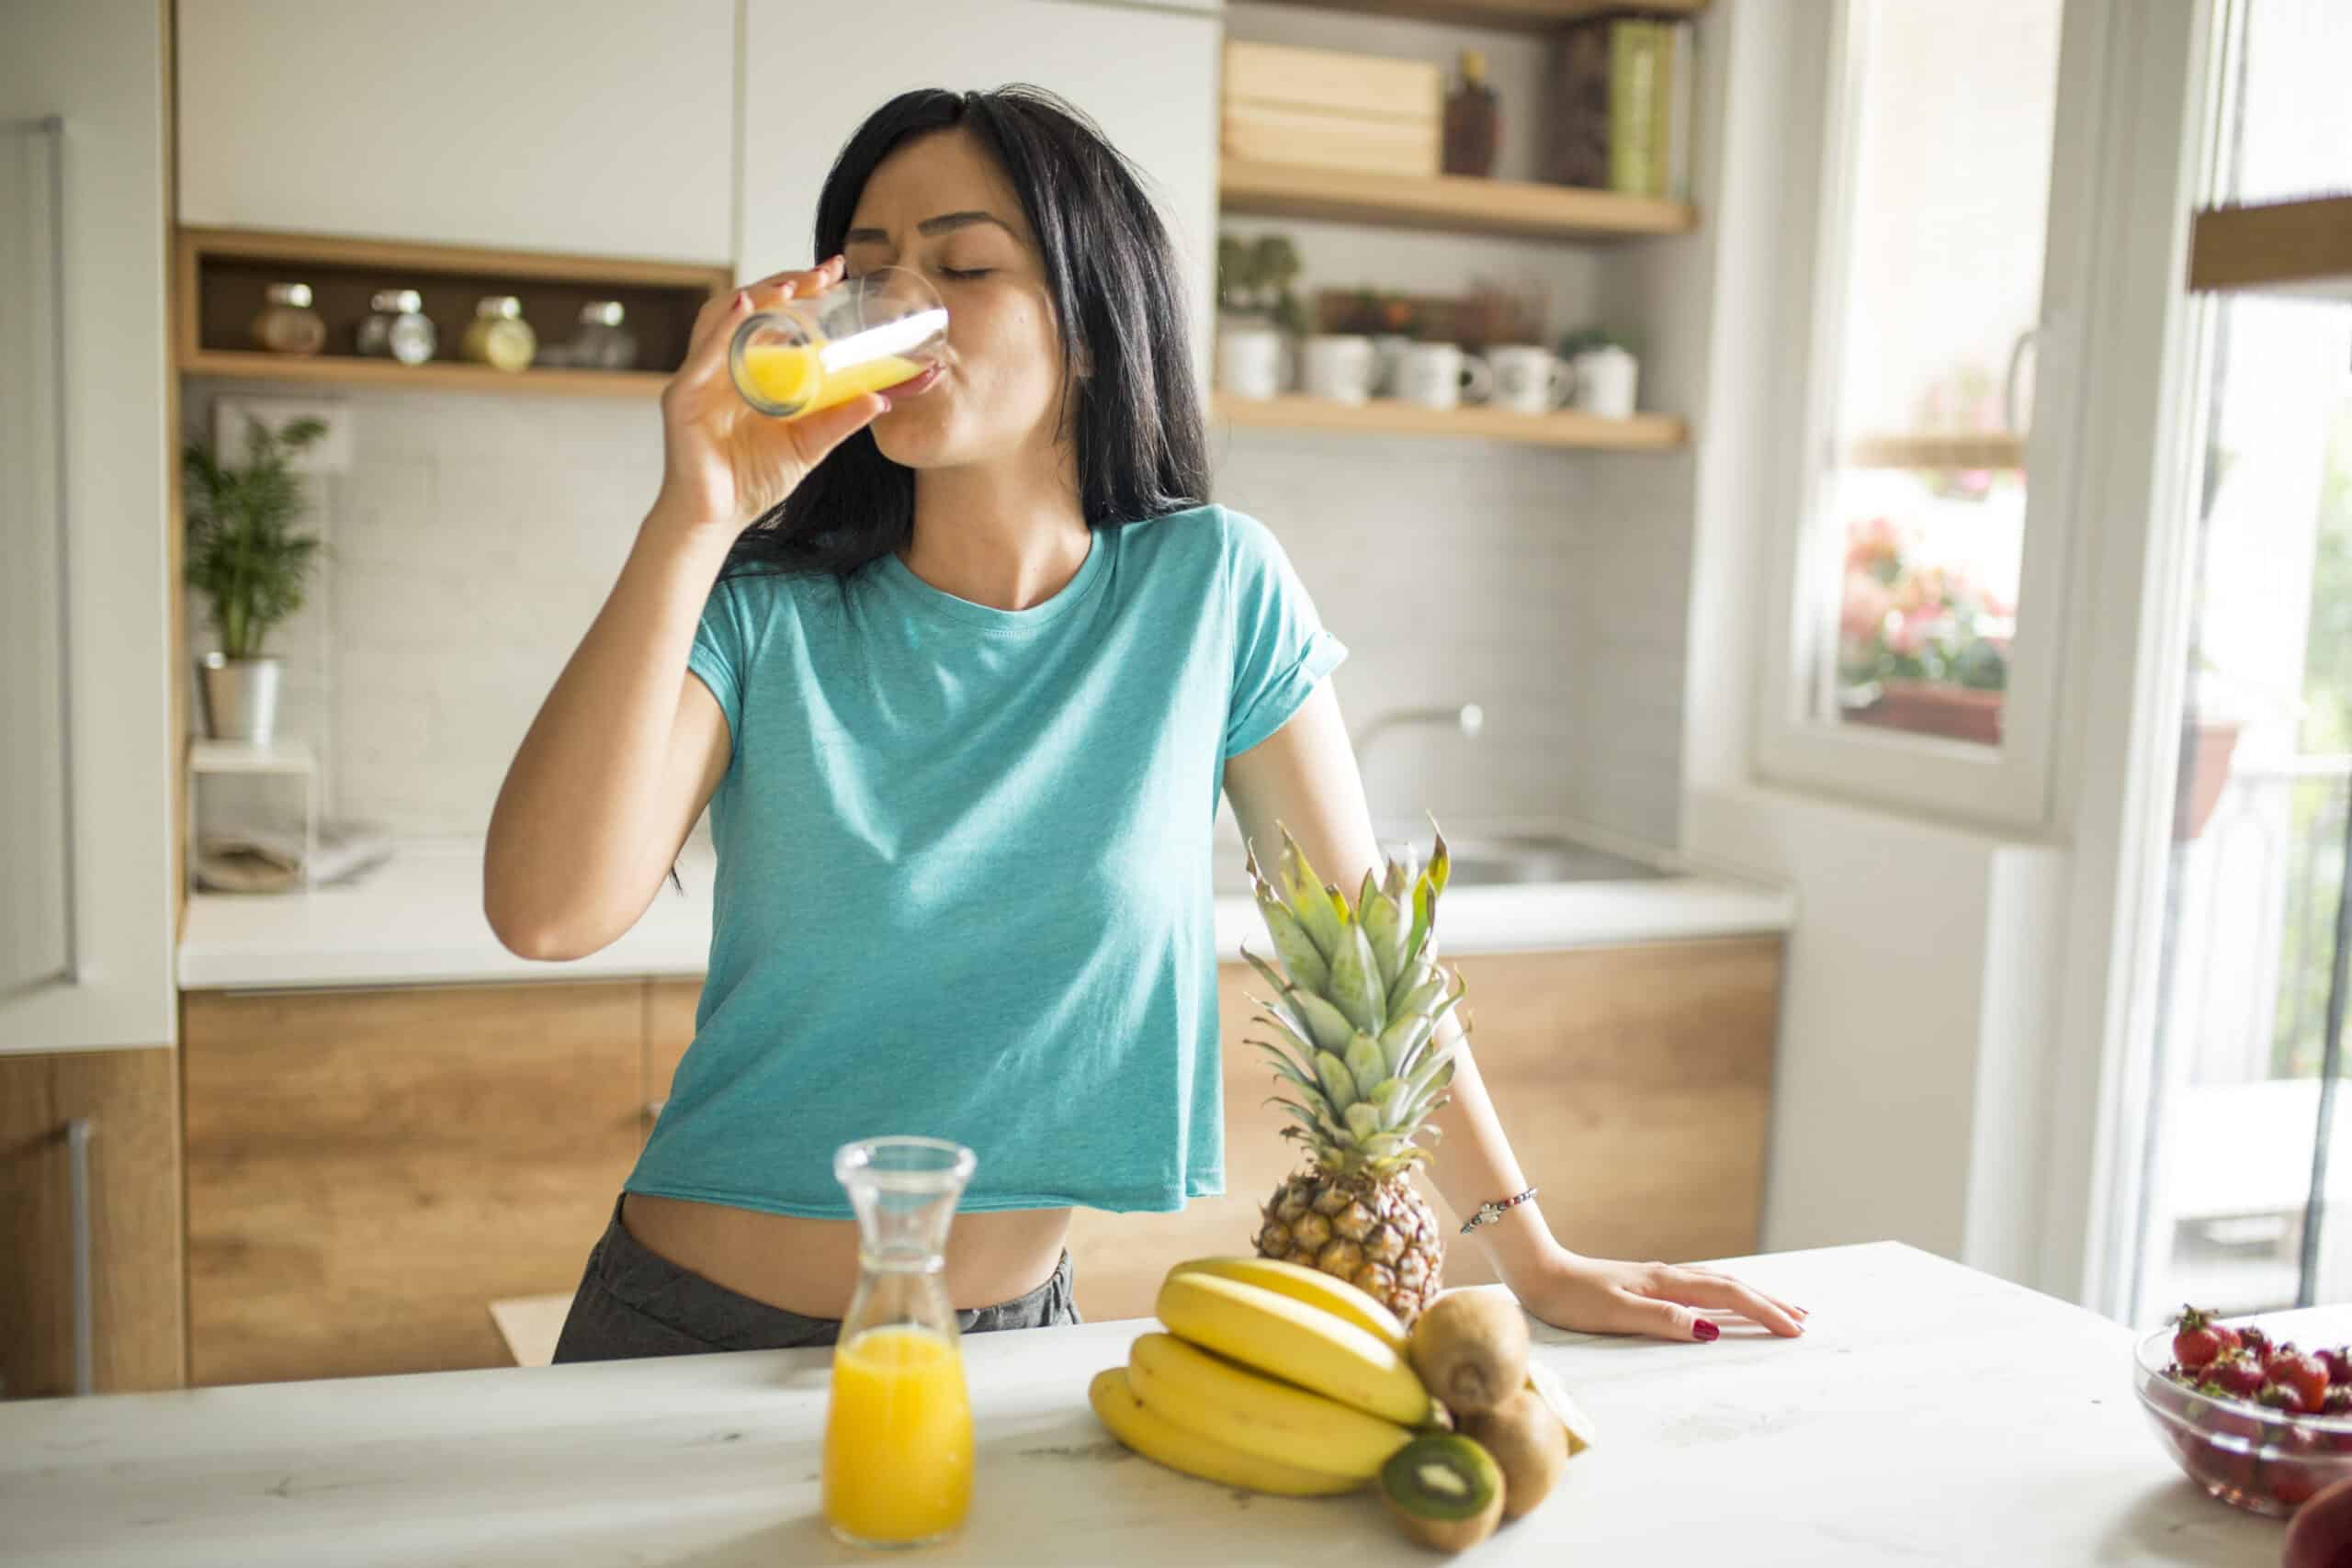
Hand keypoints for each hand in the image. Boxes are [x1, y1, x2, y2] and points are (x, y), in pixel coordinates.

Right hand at [651, 255, 889, 535]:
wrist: (717, 519)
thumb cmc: (752, 480)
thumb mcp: (807, 445)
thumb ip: (838, 421)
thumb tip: (879, 398)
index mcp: (747, 369)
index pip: (772, 316)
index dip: (801, 290)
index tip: (836, 273)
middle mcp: (720, 364)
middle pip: (747, 308)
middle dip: (784, 283)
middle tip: (823, 272)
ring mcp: (698, 379)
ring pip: (720, 319)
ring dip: (755, 297)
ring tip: (789, 287)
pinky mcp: (683, 399)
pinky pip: (702, 356)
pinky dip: (723, 329)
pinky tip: (745, 310)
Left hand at [1509, 1248, 1808, 1341]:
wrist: (1539, 1273)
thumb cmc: (1571, 1298)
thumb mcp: (1616, 1313)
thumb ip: (1663, 1319)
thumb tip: (1711, 1330)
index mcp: (1667, 1284)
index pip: (1729, 1296)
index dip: (1764, 1312)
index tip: (1795, 1331)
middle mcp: (1669, 1277)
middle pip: (1732, 1286)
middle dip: (1769, 1302)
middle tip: (1804, 1320)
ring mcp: (1660, 1278)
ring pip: (1718, 1284)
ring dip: (1752, 1296)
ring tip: (1779, 1307)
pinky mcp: (1648, 1284)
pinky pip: (1700, 1287)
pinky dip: (1725, 1294)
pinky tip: (1725, 1301)